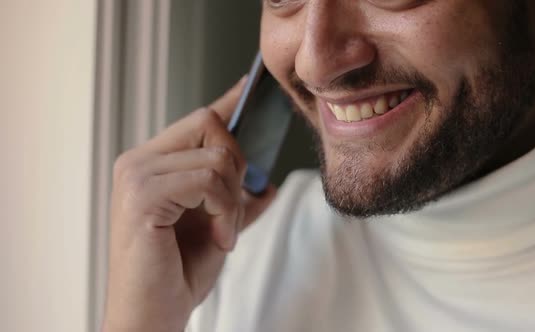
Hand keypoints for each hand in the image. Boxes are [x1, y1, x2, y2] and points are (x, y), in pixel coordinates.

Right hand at [102, 78, 275, 331]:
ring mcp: (136, 175)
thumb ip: (237, 200)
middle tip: (230, 210)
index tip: (248, 87)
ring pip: (215, 156)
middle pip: (208, 125)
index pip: (196, 121)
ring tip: (222, 233)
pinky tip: (218, 239)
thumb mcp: (218, 228)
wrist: (152, 316)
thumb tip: (267, 183)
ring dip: (232, 200)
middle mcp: (138, 162)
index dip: (227, 103)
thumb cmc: (177, 274)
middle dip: (236, 165)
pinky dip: (225, 212)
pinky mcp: (141, 195)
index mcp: (152, 165)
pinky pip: (209, 181)